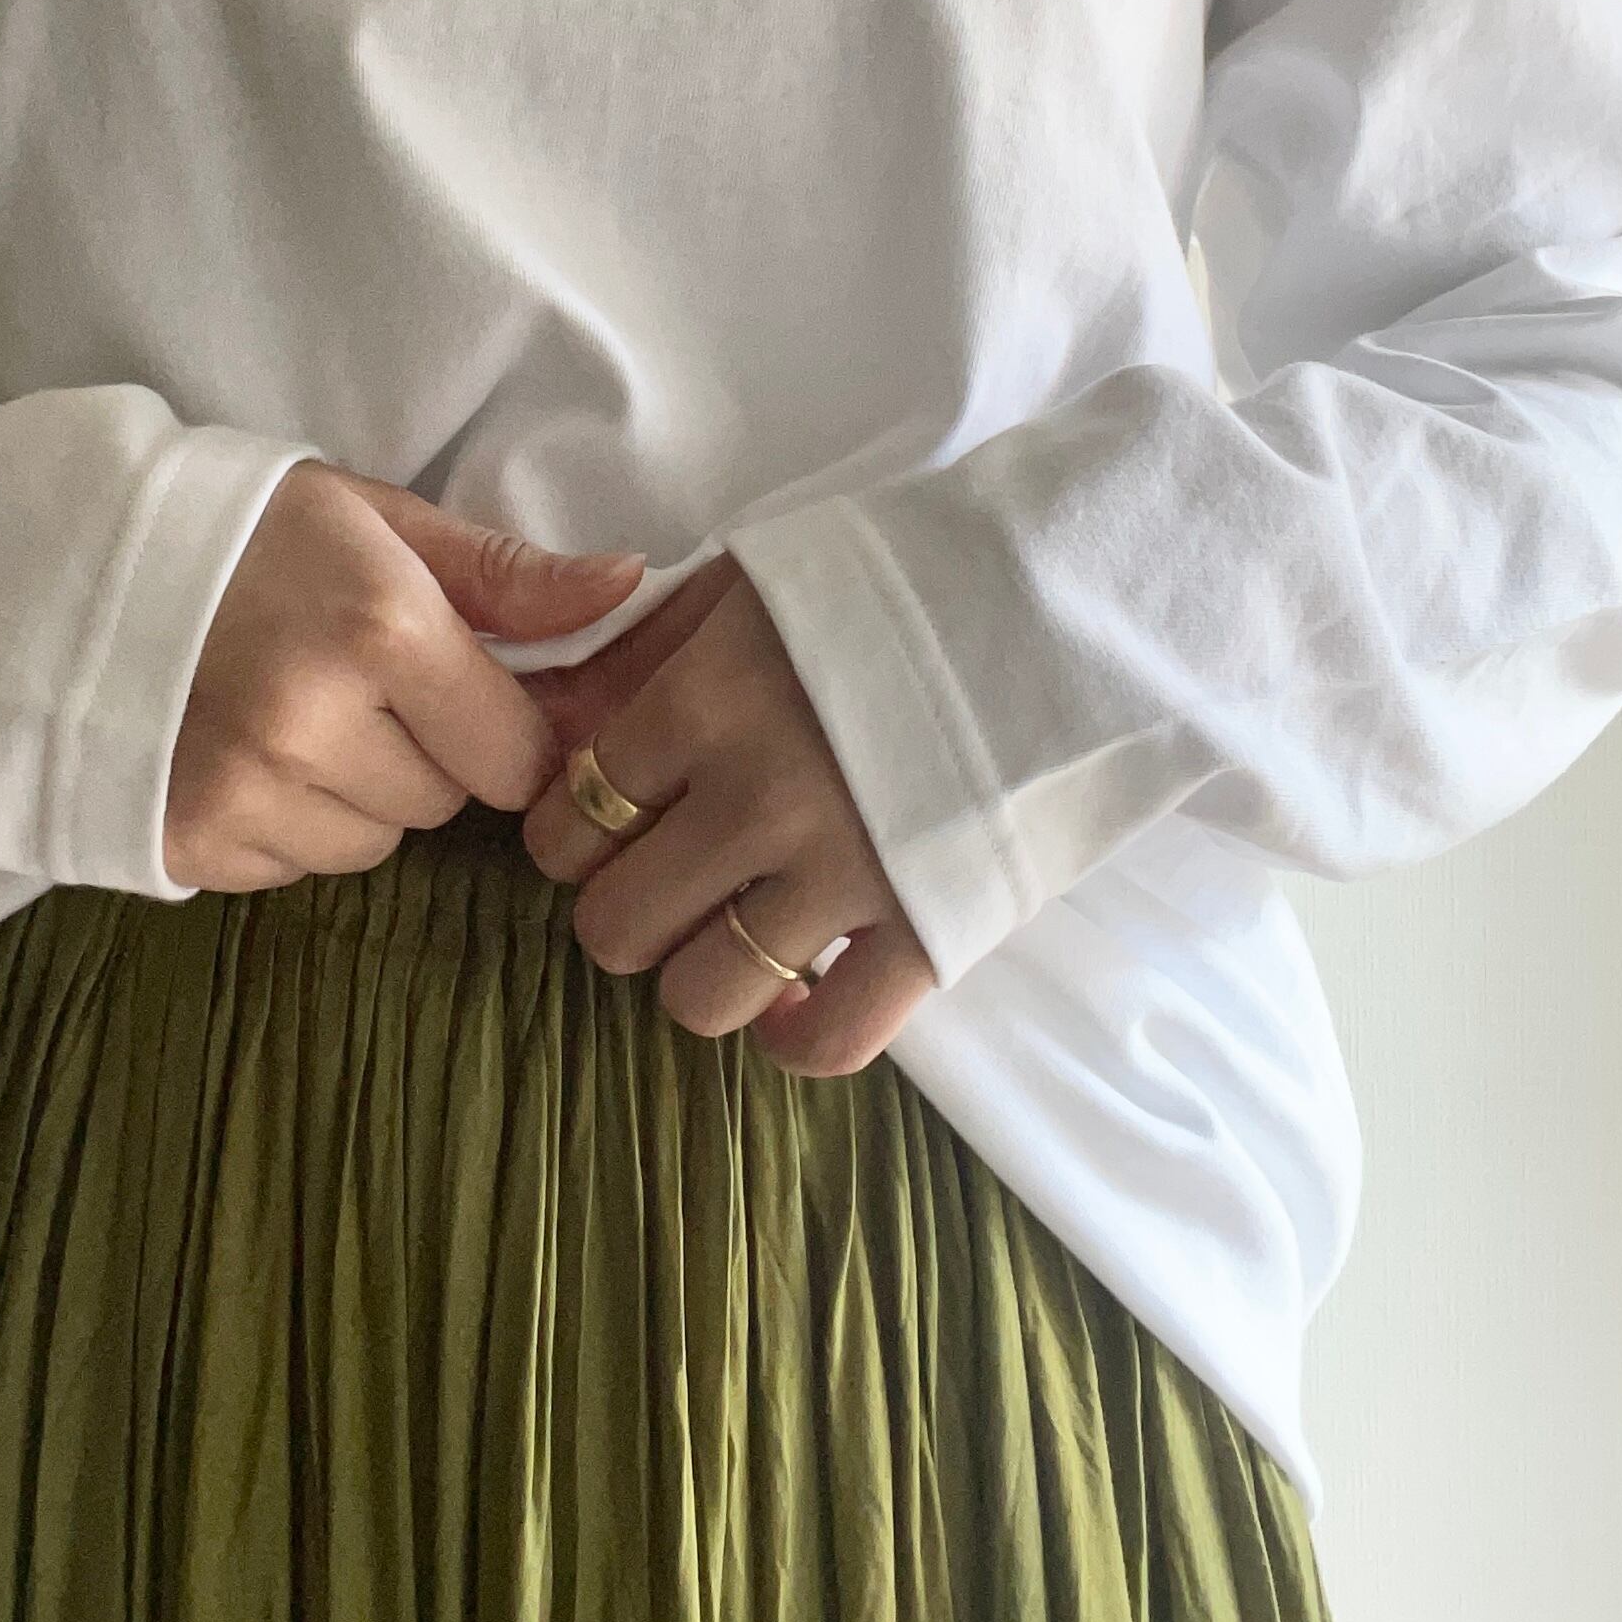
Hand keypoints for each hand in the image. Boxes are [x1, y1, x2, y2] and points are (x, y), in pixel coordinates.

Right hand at [164, 461, 644, 893]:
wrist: (65, 567)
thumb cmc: (243, 529)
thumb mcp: (377, 518)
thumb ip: (506, 575)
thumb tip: (629, 588)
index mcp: (381, 630)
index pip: (517, 754)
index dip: (502, 725)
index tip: (462, 687)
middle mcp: (315, 725)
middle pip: (446, 802)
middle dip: (427, 754)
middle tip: (355, 684)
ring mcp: (244, 794)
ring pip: (373, 844)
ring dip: (358, 796)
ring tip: (292, 715)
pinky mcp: (187, 845)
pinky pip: (293, 869)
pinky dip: (285, 826)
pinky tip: (241, 752)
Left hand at [519, 555, 938, 1076]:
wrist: (1072, 601)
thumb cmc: (902, 578)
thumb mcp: (752, 580)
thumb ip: (642, 652)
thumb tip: (549, 723)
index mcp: (705, 701)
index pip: (572, 815)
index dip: (571, 830)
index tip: (604, 823)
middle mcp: (758, 800)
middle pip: (615, 925)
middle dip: (626, 907)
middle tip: (666, 875)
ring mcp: (846, 877)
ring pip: (701, 998)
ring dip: (701, 973)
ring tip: (734, 925)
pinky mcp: (931, 932)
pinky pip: (827, 1043)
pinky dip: (794, 1035)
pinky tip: (795, 991)